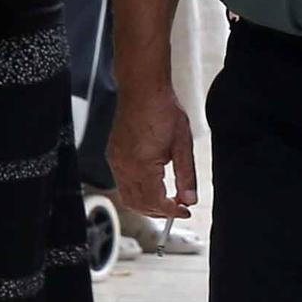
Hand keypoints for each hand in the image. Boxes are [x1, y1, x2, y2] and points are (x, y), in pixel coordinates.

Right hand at [108, 82, 196, 219]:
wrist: (142, 89)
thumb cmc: (162, 110)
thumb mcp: (183, 144)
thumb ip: (186, 176)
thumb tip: (189, 199)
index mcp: (142, 165)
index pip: (156, 202)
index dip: (172, 211)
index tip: (184, 211)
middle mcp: (124, 167)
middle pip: (139, 204)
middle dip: (159, 211)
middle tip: (176, 208)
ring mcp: (116, 161)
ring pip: (127, 197)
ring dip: (146, 204)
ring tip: (165, 200)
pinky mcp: (113, 155)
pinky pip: (121, 183)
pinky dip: (136, 192)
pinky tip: (151, 186)